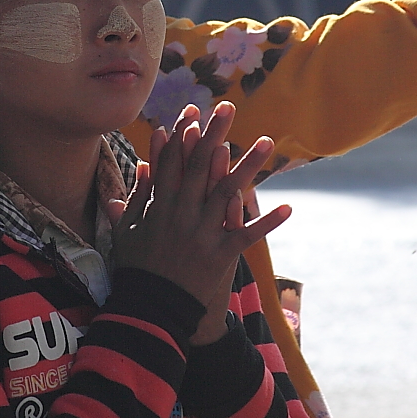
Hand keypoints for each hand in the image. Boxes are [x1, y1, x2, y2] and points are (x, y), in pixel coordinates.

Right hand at [110, 102, 289, 345]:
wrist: (150, 310)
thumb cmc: (138, 268)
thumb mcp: (127, 230)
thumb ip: (135, 196)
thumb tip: (142, 163)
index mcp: (159, 206)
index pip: (172, 162)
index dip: (182, 136)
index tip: (192, 111)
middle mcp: (181, 214)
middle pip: (200, 166)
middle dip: (214, 134)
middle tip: (228, 107)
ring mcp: (202, 233)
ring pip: (228, 191)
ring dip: (249, 165)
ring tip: (268, 141)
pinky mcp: (220, 254)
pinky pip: (247, 235)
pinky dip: (267, 222)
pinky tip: (288, 208)